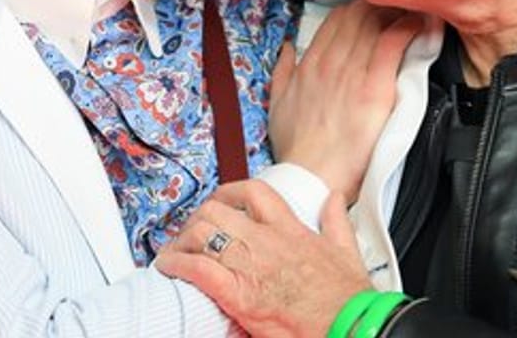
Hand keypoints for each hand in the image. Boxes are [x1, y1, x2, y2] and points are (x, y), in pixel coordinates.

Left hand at [157, 180, 370, 337]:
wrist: (347, 325)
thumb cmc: (347, 298)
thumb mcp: (347, 251)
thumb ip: (337, 221)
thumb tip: (334, 199)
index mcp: (291, 229)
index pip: (253, 193)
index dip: (228, 192)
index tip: (219, 201)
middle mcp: (266, 241)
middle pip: (216, 210)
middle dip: (197, 217)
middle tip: (191, 230)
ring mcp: (250, 266)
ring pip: (201, 234)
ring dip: (181, 240)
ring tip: (175, 250)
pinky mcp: (239, 294)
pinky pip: (198, 269)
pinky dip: (177, 265)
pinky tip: (168, 267)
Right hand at [268, 0, 421, 203]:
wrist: (311, 175)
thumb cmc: (297, 148)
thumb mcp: (277, 104)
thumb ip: (282, 72)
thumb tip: (288, 50)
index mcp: (310, 64)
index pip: (337, 19)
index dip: (359, 10)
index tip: (374, 13)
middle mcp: (330, 61)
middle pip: (359, 15)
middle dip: (381, 7)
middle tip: (400, 10)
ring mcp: (352, 72)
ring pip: (375, 22)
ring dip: (397, 13)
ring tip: (414, 12)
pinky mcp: (374, 87)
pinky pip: (392, 43)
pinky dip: (408, 28)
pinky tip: (420, 24)